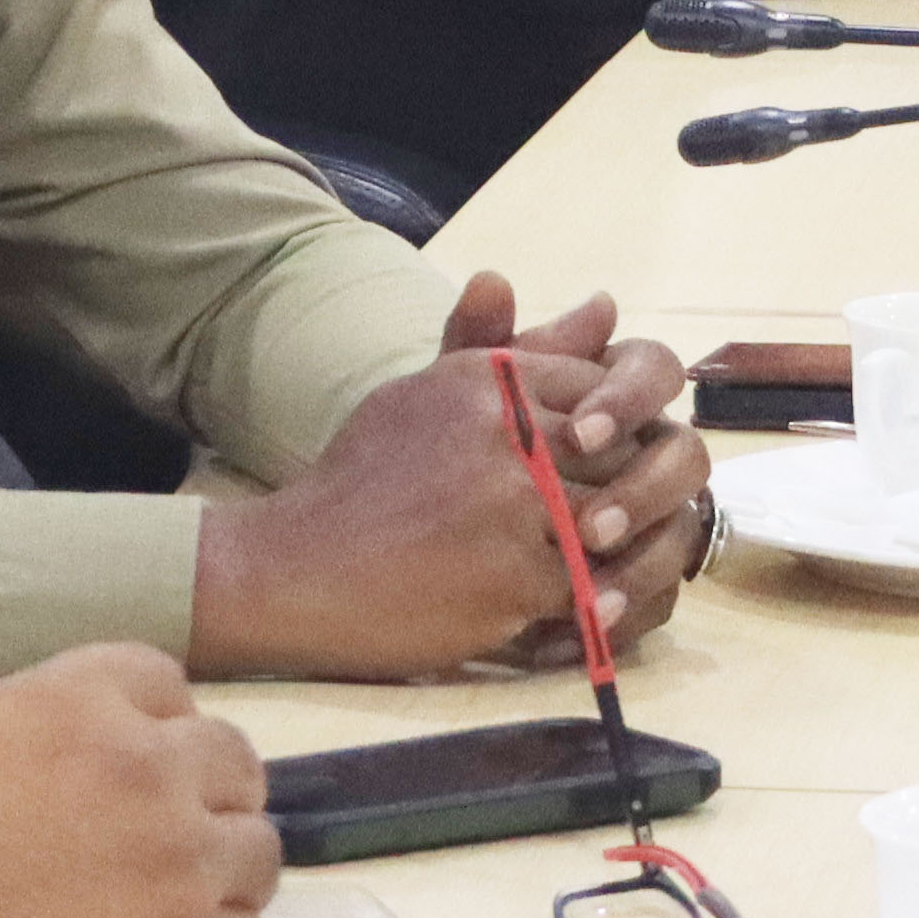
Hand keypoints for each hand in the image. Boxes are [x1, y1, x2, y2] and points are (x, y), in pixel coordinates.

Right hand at [0, 646, 275, 917]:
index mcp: (78, 705)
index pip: (161, 683)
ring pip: (254, 855)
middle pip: (230, 761)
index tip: (130, 759)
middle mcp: (148, 772)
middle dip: (207, 790)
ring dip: (222, 874)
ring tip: (178, 908)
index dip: (149, 719)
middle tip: (167, 834)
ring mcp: (180, 867)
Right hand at [188, 299, 696, 676]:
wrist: (295, 568)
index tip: (586, 469)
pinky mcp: (515, 575)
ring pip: (616, 520)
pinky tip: (577, 613)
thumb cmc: (362, 483)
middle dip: (623, 494)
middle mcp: (505, 430)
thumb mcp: (430, 394)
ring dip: (615, 551)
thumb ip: (520, 349)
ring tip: (595, 568)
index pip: (600, 387)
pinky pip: (593, 585)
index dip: (608, 436)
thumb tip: (608, 303)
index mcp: (487, 378)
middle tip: (598, 526)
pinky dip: (595, 602)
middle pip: (621, 454)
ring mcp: (513, 505)